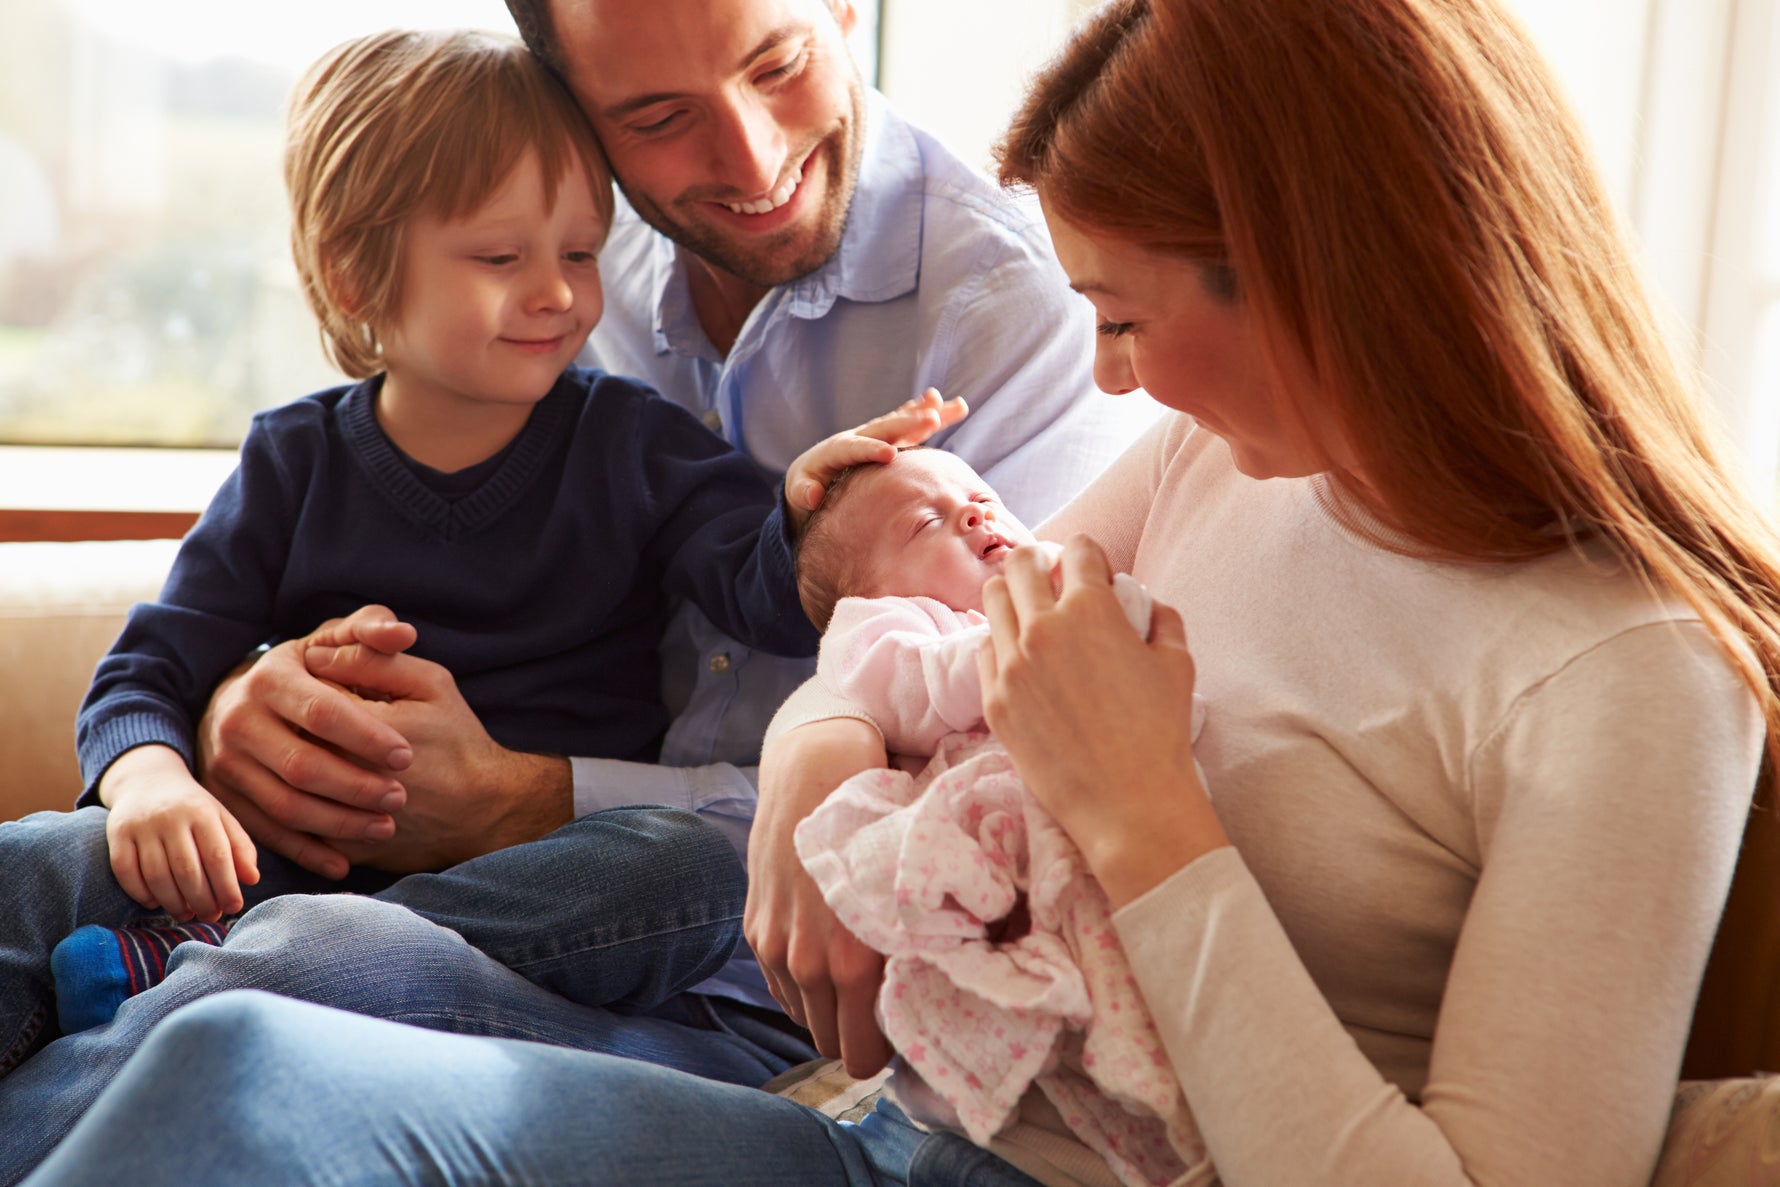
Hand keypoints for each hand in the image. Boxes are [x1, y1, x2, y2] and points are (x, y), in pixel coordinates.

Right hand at [101, 746, 258, 921]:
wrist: (148, 781)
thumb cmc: (193, 809)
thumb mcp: (221, 819)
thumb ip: (240, 847)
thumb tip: (252, 879)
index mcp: (202, 812)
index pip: (218, 856)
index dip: (227, 887)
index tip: (234, 906)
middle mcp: (171, 817)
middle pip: (187, 870)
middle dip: (202, 900)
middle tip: (211, 916)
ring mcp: (141, 825)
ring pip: (156, 875)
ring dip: (173, 902)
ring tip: (186, 914)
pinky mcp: (117, 834)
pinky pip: (125, 871)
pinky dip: (140, 893)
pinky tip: (155, 903)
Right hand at [195, 606, 418, 879]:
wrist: (238, 702)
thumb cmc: (305, 671)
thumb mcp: (331, 642)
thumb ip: (369, 630)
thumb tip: (405, 633)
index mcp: (268, 678)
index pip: (323, 712)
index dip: (368, 736)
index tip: (407, 755)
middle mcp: (237, 721)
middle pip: (303, 765)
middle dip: (357, 786)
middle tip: (400, 797)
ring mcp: (225, 764)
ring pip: (285, 805)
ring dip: (339, 823)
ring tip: (385, 826)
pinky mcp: (223, 799)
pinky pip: (266, 834)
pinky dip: (306, 851)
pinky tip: (345, 860)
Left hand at [301, 640, 573, 872]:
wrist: (483, 810)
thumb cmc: (458, 741)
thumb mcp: (430, 684)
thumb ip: (374, 661)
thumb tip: (316, 655)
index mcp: (362, 727)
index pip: (309, 695)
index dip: (323, 688)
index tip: (348, 693)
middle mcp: (344, 774)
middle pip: (293, 739)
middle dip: (311, 730)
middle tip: (341, 729)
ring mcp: (340, 816)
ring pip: (291, 785)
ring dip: (303, 768)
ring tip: (339, 759)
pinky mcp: (341, 848)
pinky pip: (303, 825)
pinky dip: (308, 806)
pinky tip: (331, 793)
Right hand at [746, 717, 894, 1076]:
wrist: (815, 769)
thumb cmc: (878, 824)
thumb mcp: (911, 888)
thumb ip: (920, 945)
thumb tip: (952, 983)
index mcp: (854, 961)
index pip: (864, 1053)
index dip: (888, 1047)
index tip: (906, 1022)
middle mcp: (809, 963)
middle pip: (831, 1044)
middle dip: (859, 1032)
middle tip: (886, 1003)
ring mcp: (776, 949)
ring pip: (804, 1019)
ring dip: (829, 1008)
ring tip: (857, 977)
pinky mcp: (755, 931)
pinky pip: (782, 989)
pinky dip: (804, 985)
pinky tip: (826, 956)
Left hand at [783, 388, 969, 530]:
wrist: (813, 473)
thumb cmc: (806, 487)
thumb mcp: (798, 491)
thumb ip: (802, 492)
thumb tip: (812, 495)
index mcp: (836, 450)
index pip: (854, 448)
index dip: (871, 449)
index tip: (890, 454)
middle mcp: (859, 436)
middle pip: (885, 427)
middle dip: (907, 423)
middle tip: (932, 419)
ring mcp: (876, 436)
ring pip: (903, 422)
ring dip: (927, 413)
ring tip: (954, 405)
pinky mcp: (889, 440)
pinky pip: (911, 426)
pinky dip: (930, 416)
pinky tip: (952, 408)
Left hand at [978, 535, 1227, 907]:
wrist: (1129, 804)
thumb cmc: (1161, 733)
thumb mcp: (1178, 663)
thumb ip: (1160, 618)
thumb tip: (1143, 602)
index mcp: (1091, 609)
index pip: (1078, 548)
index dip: (1090, 556)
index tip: (1095, 572)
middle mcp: (1043, 628)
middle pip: (1020, 562)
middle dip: (1040, 562)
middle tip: (1054, 581)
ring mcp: (1011, 664)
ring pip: (993, 599)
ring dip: (1014, 596)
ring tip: (1033, 616)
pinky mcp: (994, 700)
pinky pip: (985, 649)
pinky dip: (1003, 643)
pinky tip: (1023, 659)